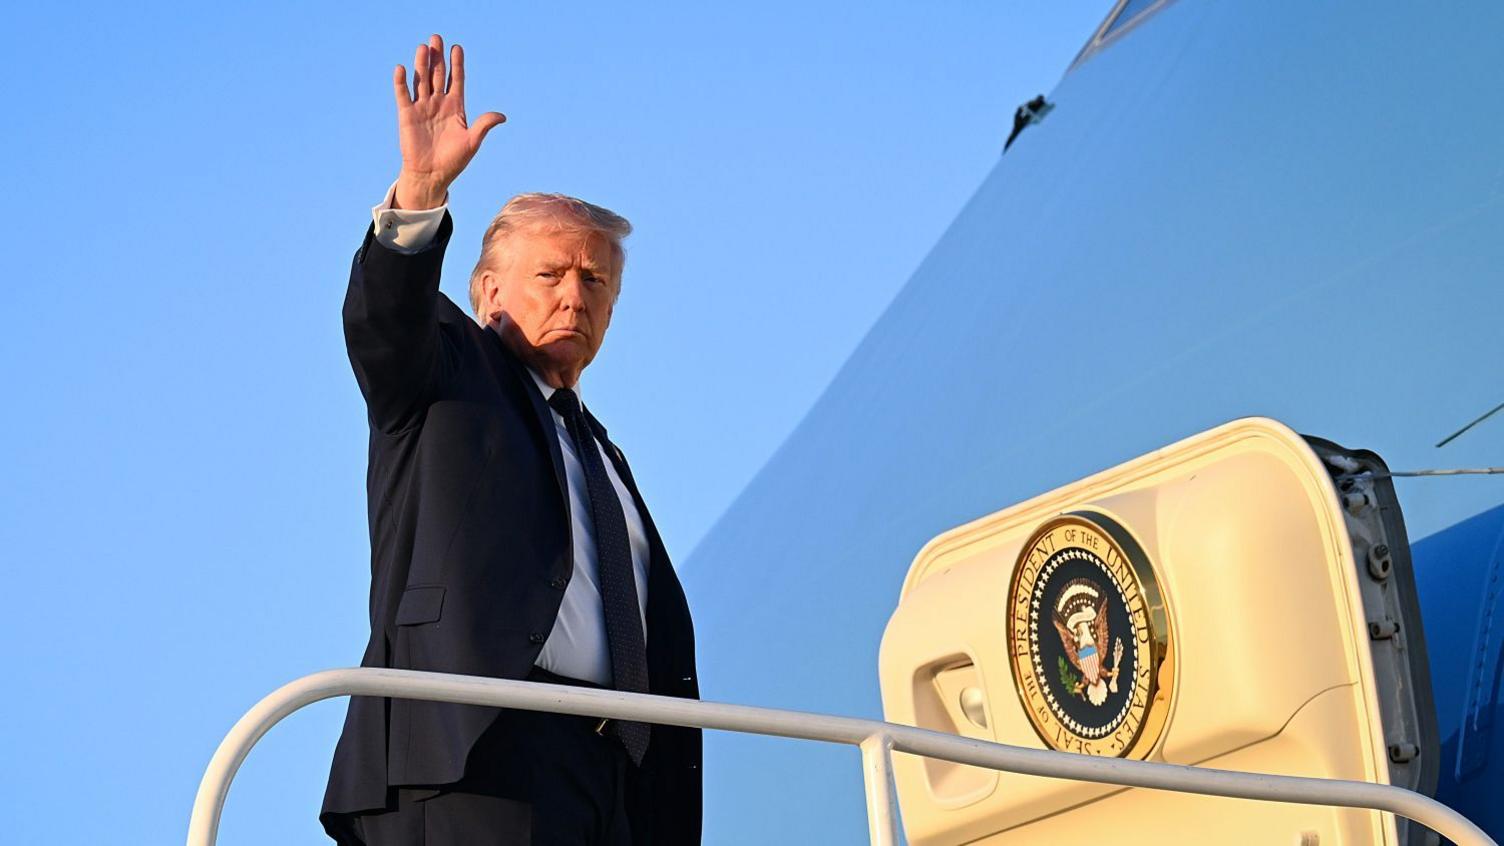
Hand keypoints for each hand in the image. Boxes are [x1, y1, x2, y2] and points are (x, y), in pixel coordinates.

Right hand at [391, 33, 505, 208]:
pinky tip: (402, 68)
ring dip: (422, 64)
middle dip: (438, 57)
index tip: (457, 48)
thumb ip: (484, 125)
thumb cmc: (454, 160)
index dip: (457, 64)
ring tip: (423, 47)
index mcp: (455, 107)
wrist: (432, 175)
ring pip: (421, 80)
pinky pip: (403, 95)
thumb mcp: (472, 142)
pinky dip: (401, 82)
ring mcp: (422, 107)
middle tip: (437, 38)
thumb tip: (502, 116)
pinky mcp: (406, 115)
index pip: (456, 80)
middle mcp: (438, 103)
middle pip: (437, 74)